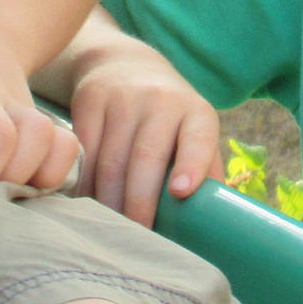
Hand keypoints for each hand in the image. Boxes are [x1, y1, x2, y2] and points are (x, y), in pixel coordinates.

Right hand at [68, 38, 220, 226]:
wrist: (124, 65)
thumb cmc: (169, 118)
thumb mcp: (194, 132)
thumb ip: (206, 172)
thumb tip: (218, 227)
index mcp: (196, 113)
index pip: (198, 138)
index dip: (191, 164)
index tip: (182, 192)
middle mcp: (162, 100)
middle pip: (146, 157)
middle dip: (139, 203)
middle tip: (136, 239)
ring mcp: (124, 98)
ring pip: (111, 160)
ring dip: (108, 202)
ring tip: (110, 230)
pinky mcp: (91, 99)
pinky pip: (85, 152)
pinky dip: (84, 184)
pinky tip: (86, 205)